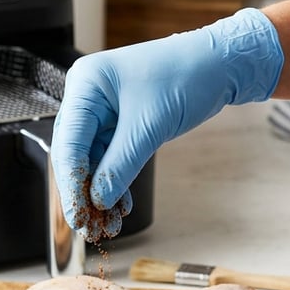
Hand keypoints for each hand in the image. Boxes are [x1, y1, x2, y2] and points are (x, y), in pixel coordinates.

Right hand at [51, 8, 283, 240]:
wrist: (220, 64)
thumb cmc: (186, 76)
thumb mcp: (150, 127)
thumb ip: (120, 166)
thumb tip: (98, 200)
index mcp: (85, 85)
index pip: (69, 141)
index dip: (72, 182)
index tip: (78, 215)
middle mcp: (88, 96)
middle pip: (74, 152)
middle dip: (83, 190)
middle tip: (87, 225)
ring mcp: (103, 109)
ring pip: (92, 160)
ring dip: (100, 191)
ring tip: (108, 223)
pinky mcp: (120, 121)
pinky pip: (110, 157)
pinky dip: (115, 180)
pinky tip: (120, 205)